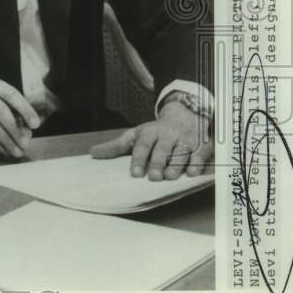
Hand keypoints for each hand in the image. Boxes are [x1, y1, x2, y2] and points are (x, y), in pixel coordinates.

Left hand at [90, 100, 212, 179]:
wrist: (183, 115)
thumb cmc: (155, 131)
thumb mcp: (134, 135)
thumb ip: (115, 147)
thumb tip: (92, 153)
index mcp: (150, 132)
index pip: (142, 146)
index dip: (138, 159)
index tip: (135, 173)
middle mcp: (167, 135)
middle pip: (162, 150)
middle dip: (157, 163)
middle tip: (153, 177)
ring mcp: (185, 140)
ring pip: (181, 152)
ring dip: (176, 165)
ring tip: (170, 177)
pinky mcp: (200, 145)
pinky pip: (200, 154)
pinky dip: (197, 163)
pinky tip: (192, 173)